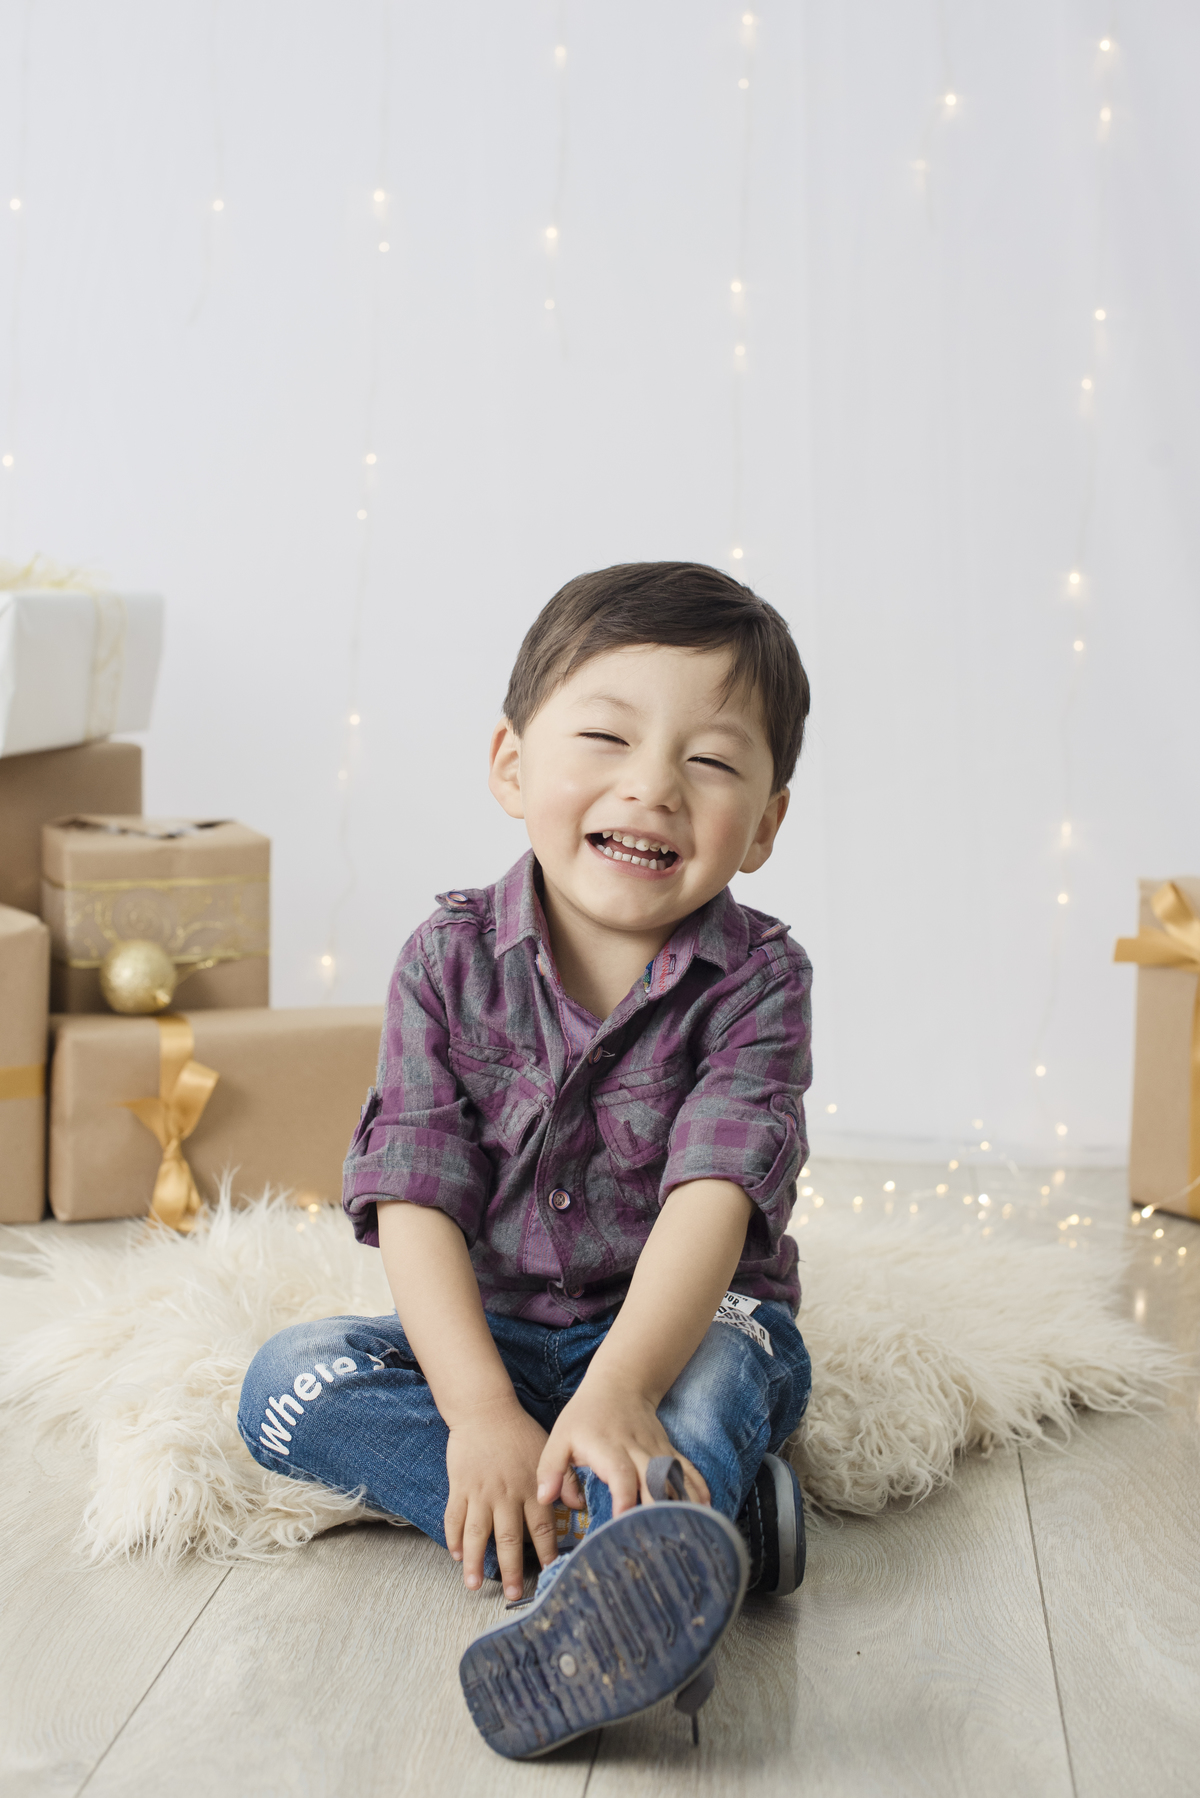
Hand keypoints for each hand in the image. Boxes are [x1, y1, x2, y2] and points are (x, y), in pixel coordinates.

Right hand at [444, 1398, 583, 1600]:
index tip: (549, 1573)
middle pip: (509, 1539)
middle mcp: (506, 1494)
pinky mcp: (460, 1486)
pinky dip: (454, 1537)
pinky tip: (456, 1555)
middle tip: (513, 1593)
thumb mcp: (548, 1451)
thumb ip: (566, 1479)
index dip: (546, 1552)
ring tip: (473, 1585)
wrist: (485, 1409)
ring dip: (475, 1561)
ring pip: (477, 1534)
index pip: (542, 1527)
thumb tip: (580, 1506)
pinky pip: (455, 1517)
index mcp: (531, 1487)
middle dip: (511, 1570)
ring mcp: (480, 1492)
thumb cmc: (518, 1431)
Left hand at [536, 1374, 709, 1516]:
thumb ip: (551, 1468)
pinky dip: (698, 1487)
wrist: (620, 1383)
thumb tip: (545, 1498)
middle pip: (652, 1480)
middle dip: (656, 1510)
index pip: (620, 1474)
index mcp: (608, 1448)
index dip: (624, 1497)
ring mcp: (657, 1450)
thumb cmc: (586, 1416)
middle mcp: (637, 1450)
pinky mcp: (669, 1451)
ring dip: (682, 1502)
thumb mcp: (560, 1437)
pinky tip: (707, 1509)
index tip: (623, 1520)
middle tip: (658, 1540)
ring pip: (674, 1476)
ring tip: (690, 1531)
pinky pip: (687, 1469)